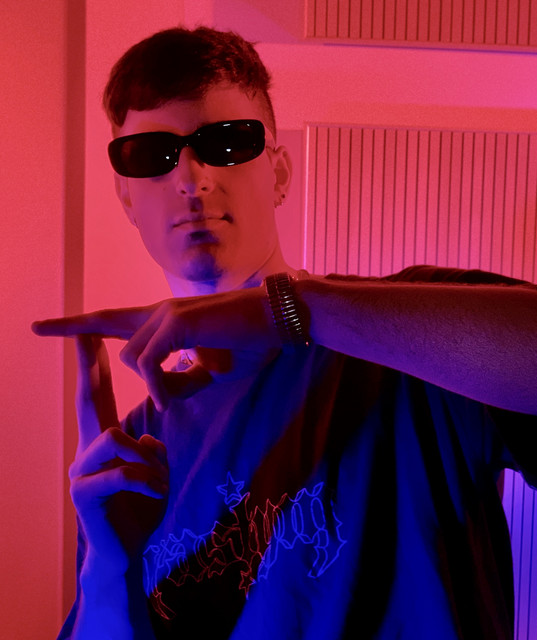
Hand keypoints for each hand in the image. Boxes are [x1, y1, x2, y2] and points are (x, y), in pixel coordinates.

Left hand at [32, 287, 278, 410]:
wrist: (280, 318)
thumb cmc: (252, 342)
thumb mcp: (213, 370)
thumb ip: (184, 379)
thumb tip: (162, 395)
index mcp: (167, 319)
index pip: (113, 318)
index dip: (77, 323)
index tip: (41, 325)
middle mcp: (160, 311)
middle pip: (113, 333)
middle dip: (81, 334)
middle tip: (43, 329)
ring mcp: (166, 313)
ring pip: (133, 358)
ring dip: (157, 384)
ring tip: (191, 387)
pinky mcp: (176, 322)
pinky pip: (149, 363)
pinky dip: (161, 384)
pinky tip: (181, 390)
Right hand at [69, 335, 168, 577]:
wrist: (127, 552)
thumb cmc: (140, 509)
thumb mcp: (154, 472)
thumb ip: (150, 451)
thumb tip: (146, 440)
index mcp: (105, 442)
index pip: (100, 395)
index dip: (96, 365)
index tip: (91, 334)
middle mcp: (87, 451)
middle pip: (87, 399)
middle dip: (87, 364)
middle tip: (83, 331)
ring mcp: (81, 471)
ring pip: (112, 436)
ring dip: (145, 457)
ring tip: (157, 479)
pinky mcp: (84, 494)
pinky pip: (122, 471)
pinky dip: (147, 480)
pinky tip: (156, 493)